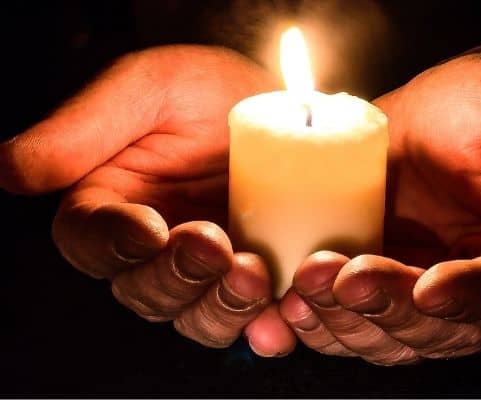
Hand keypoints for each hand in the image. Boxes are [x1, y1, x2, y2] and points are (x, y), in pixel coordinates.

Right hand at [0, 45, 294, 355]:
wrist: (287, 109)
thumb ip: (84, 127)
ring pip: (192, 316)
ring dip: (219, 306)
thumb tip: (11, 171)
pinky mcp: (251, 279)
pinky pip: (247, 320)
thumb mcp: (149, 87)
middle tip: (213, 244)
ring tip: (253, 274)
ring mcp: (204, 269)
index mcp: (113, 202)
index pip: (89, 240)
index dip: (113, 243)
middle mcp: (152, 246)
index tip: (150, 229)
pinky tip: (278, 313)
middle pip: (142, 290)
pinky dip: (261, 325)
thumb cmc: (209, 91)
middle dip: (176, 276)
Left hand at [280, 54, 480, 363]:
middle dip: (387, 307)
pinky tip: (291, 301)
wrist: (448, 102)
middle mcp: (475, 288)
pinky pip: (349, 316)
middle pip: (437, 329)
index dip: (469, 299)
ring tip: (306, 284)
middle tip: (345, 277)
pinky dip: (320, 318)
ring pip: (387, 335)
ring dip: (343, 320)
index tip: (429, 289)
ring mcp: (418, 287)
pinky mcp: (376, 276)